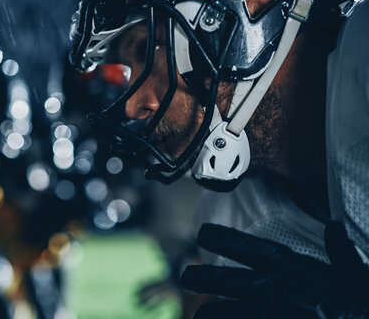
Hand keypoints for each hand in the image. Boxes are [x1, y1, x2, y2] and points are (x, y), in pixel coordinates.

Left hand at [180, 222, 368, 318]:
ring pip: (215, 313)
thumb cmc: (357, 299)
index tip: (202, 233)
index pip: (243, 245)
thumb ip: (338, 248)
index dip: (218, 237)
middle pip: (216, 279)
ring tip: (200, 315)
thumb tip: (335, 228)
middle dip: (195, 278)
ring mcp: (265, 314)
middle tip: (186, 278)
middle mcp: (268, 288)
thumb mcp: (351, 270)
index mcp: (286, 266)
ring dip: (205, 314)